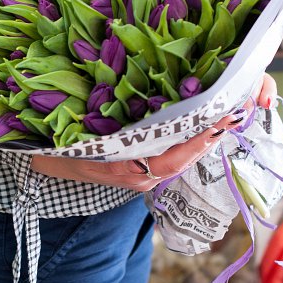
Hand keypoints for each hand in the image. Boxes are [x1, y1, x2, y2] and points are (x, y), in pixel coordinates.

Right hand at [30, 73, 277, 191]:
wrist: (49, 162)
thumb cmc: (64, 146)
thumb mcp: (82, 137)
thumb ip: (107, 130)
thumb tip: (134, 106)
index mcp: (128, 170)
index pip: (171, 159)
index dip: (195, 142)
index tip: (218, 124)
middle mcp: (140, 176)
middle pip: (181, 159)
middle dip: (207, 138)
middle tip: (233, 112)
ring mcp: (141, 174)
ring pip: (178, 157)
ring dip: (199, 138)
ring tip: (222, 115)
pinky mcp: (140, 166)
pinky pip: (168, 155)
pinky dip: (185, 140)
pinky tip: (196, 123)